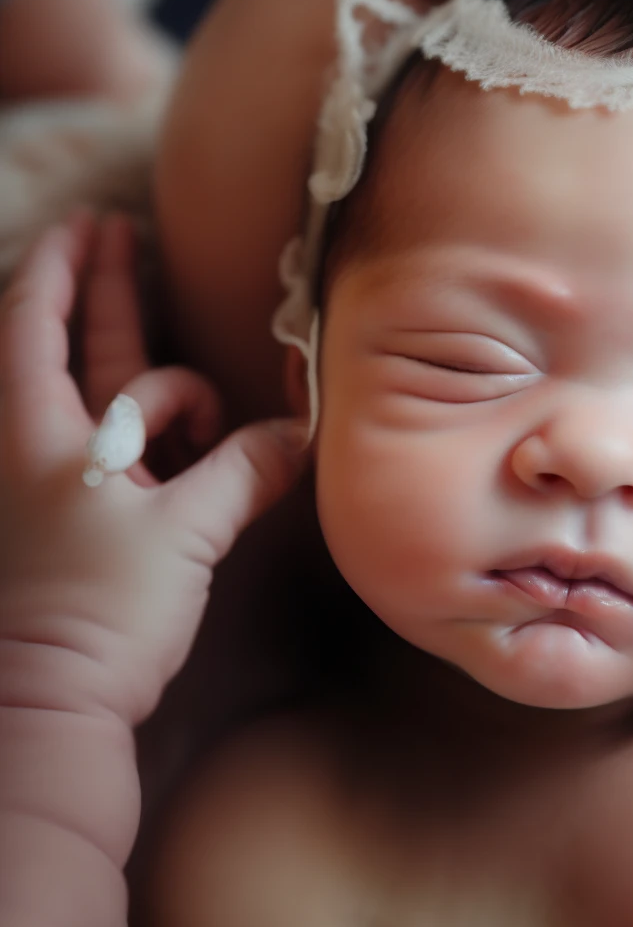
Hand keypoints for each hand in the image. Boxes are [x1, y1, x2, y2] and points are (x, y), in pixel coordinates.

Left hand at [0, 213, 307, 725]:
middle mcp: (39, 449)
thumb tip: (301, 436)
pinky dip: (159, 440)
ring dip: (152, 385)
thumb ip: (244, 472)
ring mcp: (56, 489)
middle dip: (100, 287)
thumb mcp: (185, 531)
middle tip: (120, 230)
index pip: (37, 320)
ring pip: (107, 408)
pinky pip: (125, 459)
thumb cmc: (102, 609)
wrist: (49, 705)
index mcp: (43, 432)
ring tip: (203, 403)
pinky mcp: (78, 528)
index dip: (64, 265)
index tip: (92, 222)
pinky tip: (199, 448)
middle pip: (70, 345)